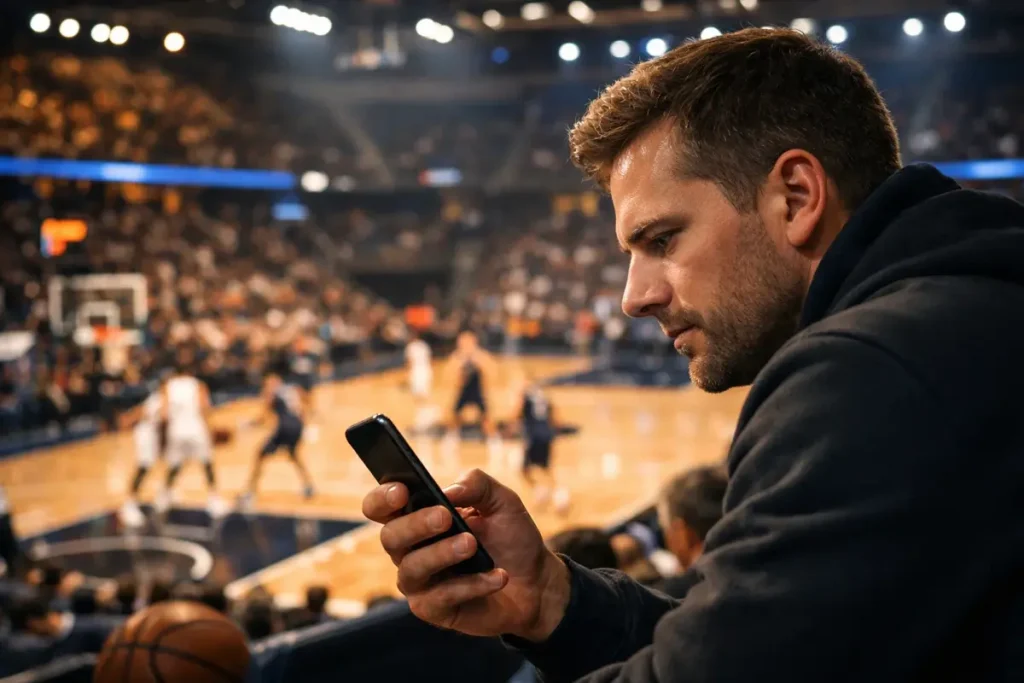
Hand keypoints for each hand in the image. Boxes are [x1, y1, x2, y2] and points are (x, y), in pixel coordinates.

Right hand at [363, 468, 570, 640]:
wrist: (537, 581)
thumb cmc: (511, 537)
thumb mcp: (502, 501)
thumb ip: (476, 484)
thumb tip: (449, 491)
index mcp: (417, 516)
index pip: (381, 507)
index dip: (382, 498)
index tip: (402, 491)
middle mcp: (410, 549)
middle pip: (390, 537)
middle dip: (416, 524)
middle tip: (446, 517)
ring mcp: (419, 581)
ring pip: (411, 568)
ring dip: (441, 554)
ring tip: (471, 544)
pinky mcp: (434, 609)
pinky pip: (439, 597)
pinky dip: (471, 585)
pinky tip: (498, 576)